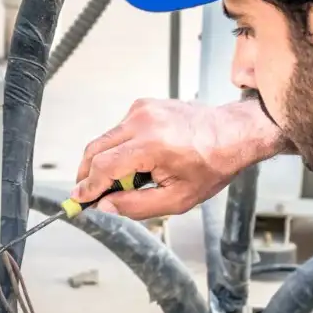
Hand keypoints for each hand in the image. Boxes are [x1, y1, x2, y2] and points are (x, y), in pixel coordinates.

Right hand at [73, 97, 288, 219]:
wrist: (234, 133)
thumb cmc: (213, 165)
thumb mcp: (178, 199)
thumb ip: (136, 206)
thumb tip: (104, 207)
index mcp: (152, 145)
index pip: (104, 167)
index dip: (87, 187)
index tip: (78, 201)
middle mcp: (143, 121)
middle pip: (95, 149)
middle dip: (87, 174)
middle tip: (89, 195)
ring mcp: (142, 109)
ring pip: (105, 139)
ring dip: (105, 162)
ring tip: (125, 182)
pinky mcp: (144, 105)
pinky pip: (119, 130)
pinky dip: (119, 148)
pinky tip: (137, 163)